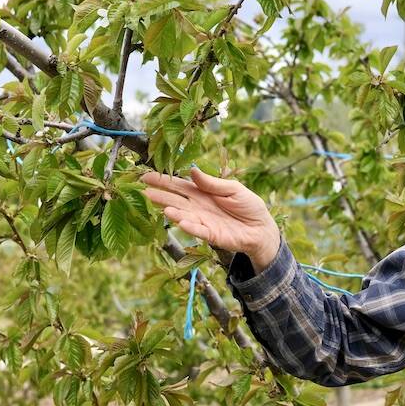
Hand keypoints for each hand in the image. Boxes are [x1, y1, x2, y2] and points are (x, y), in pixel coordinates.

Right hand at [140, 167, 280, 270]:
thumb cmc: (248, 206)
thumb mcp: (233, 189)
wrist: (261, 228)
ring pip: (184, 216)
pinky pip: (199, 231)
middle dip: (160, 195)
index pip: (179, 185)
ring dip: (173, 212)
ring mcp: (203, 221)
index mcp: (202, 192)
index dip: (163, 181)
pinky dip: (190, 227)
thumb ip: (213, 183)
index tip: (146, 176)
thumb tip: (193, 170)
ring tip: (162, 207)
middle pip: (175, 200)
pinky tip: (181, 222)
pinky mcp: (211, 235)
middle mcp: (198, 207)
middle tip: (143, 191)